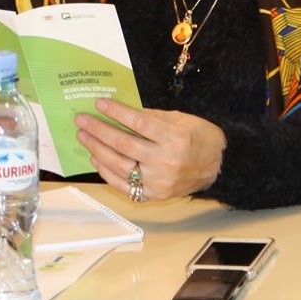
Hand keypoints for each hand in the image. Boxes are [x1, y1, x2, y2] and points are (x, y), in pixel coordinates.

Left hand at [75, 98, 225, 202]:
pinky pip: (123, 185)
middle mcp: (165, 161)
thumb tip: (121, 112)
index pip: (138, 122)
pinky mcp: (154, 195)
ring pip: (119, 165)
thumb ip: (151, 117)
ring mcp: (158, 182)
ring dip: (97, 149)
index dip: (117, 112)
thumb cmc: (199, 138)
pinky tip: (96, 158)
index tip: (99, 104)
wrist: (218, 167)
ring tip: (84, 137)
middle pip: (123, 144)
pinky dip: (106, 172)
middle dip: (98, 130)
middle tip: (82, 120)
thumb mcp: (180, 120)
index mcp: (175, 138)